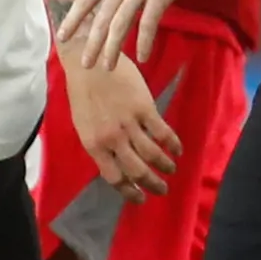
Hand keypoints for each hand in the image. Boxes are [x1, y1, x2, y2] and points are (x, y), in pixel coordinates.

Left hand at [64, 44, 183, 197]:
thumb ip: (99, 145)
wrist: (89, 61)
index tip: (140, 198)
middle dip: (152, 184)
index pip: (114, 178)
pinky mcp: (144, 108)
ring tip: (171, 169)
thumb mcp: (83, 124)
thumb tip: (115, 163)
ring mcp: (129, 124)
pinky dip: (172, 144)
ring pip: (152, 155)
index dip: (129, 192)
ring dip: (165, 166)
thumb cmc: (82, 92)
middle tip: (162, 189)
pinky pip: (162, 133)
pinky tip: (178, 149)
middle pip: (136, 171)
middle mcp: (112, 139)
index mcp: (94, 145)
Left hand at [71, 0, 212, 62]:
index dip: (73, 19)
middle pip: (101, 17)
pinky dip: (145, 41)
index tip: (62, 36)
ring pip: (121, 23)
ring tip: (107, 67)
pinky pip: (149, 23)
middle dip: (92, 43)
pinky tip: (142, 57)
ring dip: (113, 47)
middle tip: (84, 64)